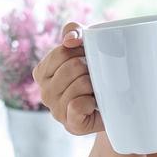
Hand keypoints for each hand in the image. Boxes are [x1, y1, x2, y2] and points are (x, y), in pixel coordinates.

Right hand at [33, 21, 104, 135]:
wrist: (115, 104)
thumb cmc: (96, 72)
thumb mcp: (85, 45)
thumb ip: (73, 31)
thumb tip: (70, 40)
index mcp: (41, 72)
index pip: (62, 52)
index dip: (82, 51)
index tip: (89, 58)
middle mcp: (44, 92)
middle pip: (72, 67)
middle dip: (90, 68)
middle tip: (96, 76)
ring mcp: (56, 110)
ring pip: (80, 84)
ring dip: (95, 84)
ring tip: (96, 89)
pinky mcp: (71, 125)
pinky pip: (78, 105)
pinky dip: (92, 102)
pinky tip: (94, 103)